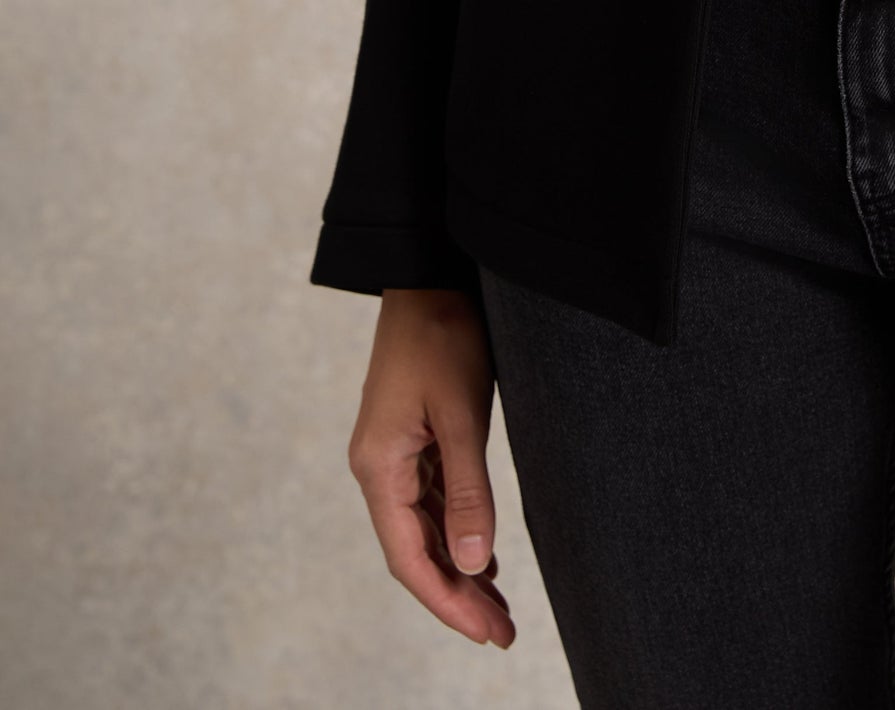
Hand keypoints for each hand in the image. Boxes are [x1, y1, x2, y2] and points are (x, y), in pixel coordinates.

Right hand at [348, 288, 513, 648]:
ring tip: (498, 609)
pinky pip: (430, 502)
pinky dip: (456, 532)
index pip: (409, 558)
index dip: (446, 601)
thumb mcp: (461, 412)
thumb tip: (471, 562)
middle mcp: (378, 469)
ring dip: (459, 569)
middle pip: (415, 551)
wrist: (429, 272)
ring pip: (424, 530)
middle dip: (457, 596)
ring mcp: (393, 454)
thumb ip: (467, 489)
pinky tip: (482, 556)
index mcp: (378, 467)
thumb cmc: (444, 332)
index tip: (486, 634)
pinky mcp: (412, 438)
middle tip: (503, 634)